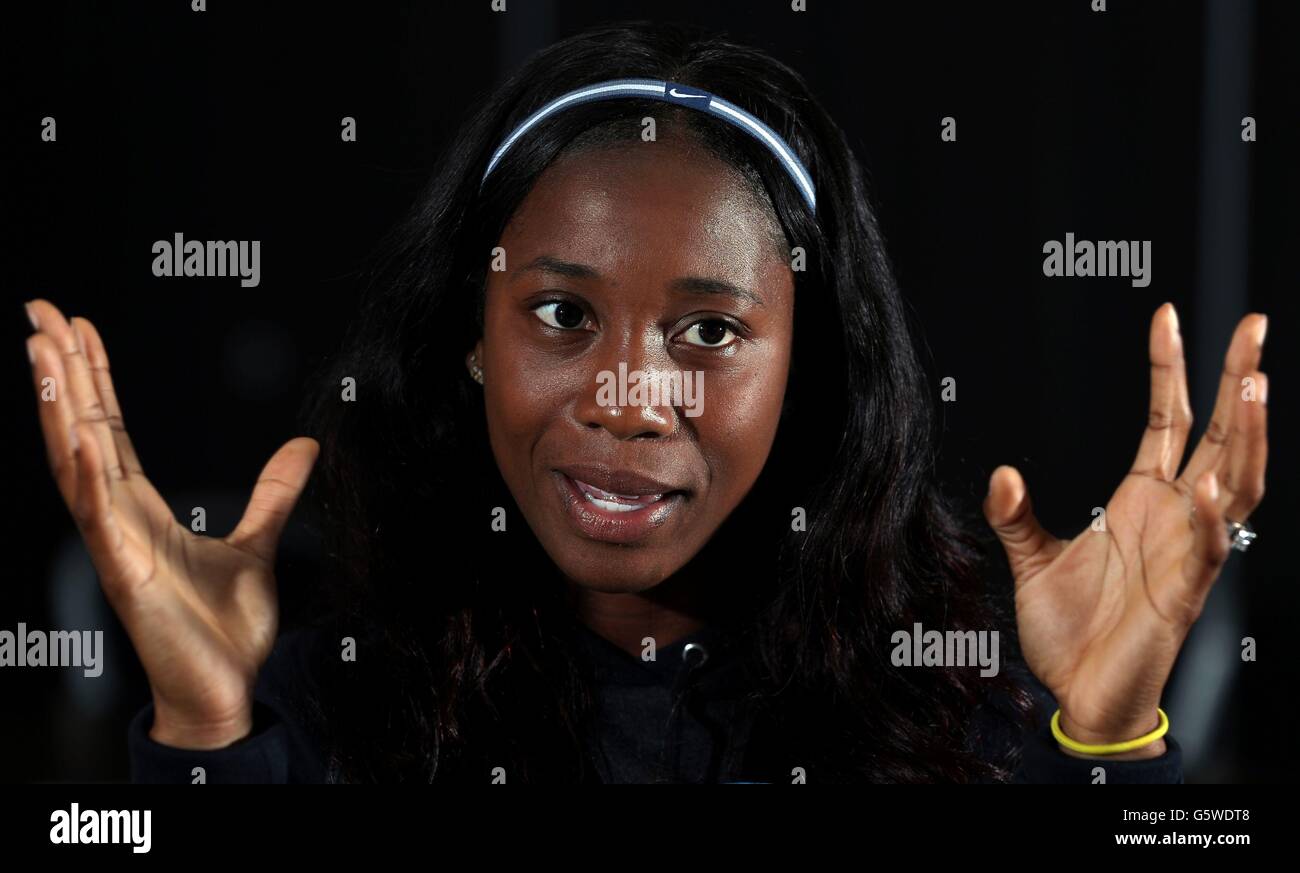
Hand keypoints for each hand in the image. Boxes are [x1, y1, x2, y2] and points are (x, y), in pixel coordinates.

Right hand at [24, 300, 318, 749]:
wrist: (224, 689)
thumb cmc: (224, 626)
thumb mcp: (258, 542)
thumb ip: (274, 493)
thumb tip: (304, 448)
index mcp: (141, 508)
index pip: (108, 428)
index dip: (93, 379)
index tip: (78, 330)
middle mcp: (119, 518)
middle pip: (82, 430)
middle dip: (62, 372)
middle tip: (43, 311)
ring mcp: (116, 544)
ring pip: (78, 463)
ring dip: (59, 407)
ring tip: (45, 350)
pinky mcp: (128, 575)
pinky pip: (101, 519)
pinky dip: (89, 477)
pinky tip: (79, 437)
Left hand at [983, 303, 1267, 758]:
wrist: (1081, 696)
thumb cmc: (1070, 632)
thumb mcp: (1029, 561)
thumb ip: (1015, 515)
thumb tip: (1002, 472)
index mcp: (1141, 499)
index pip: (1168, 419)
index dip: (1170, 368)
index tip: (1168, 315)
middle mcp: (1174, 516)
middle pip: (1220, 434)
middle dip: (1239, 378)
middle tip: (1254, 322)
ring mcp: (1186, 551)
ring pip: (1236, 481)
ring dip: (1248, 435)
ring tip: (1252, 382)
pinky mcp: (1184, 594)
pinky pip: (1210, 549)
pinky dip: (1214, 517)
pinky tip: (1213, 485)